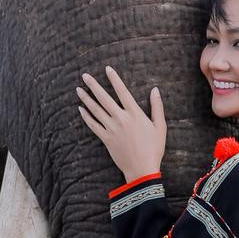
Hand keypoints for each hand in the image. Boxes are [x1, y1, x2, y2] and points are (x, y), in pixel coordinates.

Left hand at [77, 68, 166, 182]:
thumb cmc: (154, 148)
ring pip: (95, 110)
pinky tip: (80, 109)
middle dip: (93, 85)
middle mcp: (121, 118)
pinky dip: (86, 116)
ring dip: (86, 99)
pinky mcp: (106, 139)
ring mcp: (112, 129)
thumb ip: (157, 107)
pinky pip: (93, 125)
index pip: (122, 91)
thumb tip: (155, 90)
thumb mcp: (160, 126)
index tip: (107, 69)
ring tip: (78, 89)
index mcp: (135, 114)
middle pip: (104, 98)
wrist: (142, 168)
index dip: (114, 79)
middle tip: (84, 75)